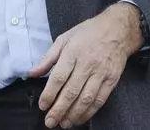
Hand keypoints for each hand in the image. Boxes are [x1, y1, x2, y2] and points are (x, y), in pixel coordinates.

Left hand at [29, 2, 142, 127]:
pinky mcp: (112, 80)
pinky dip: (89, 112)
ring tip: (64, 124)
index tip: (42, 106)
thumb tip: (32, 73)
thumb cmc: (88, 33)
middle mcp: (87, 64)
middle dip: (59, 109)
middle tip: (50, 122)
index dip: (49, 94)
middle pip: (71, 91)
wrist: (118, 29)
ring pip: (86, 98)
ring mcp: (101, 73)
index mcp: (73, 52)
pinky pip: (100, 100)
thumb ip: (48, 58)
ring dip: (74, 114)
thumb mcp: (64, 39)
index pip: (59, 77)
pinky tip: (80, 118)